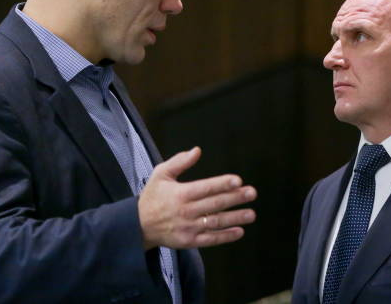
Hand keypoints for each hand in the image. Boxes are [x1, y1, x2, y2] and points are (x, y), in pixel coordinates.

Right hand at [138, 147, 256, 249]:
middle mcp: (185, 211)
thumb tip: (197, 150)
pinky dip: (225, 237)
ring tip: (251, 214)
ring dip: (235, 218)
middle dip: (235, 198)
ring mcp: (188, 227)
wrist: (138, 225)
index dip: (223, 184)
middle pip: (215, 204)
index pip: (206, 187)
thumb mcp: (160, 174)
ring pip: (215, 222)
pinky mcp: (189, 241)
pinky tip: (239, 231)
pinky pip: (210, 239)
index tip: (238, 181)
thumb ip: (179, 161)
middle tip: (252, 193)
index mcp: (180, 193)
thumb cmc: (152, 196)